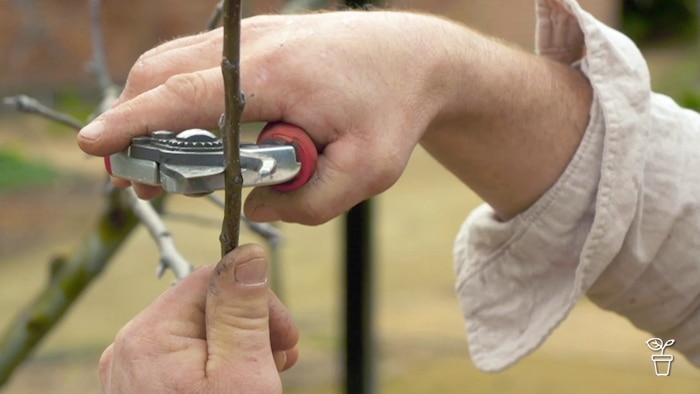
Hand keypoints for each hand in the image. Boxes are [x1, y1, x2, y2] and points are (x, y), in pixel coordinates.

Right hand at [77, 11, 448, 223]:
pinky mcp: (253, 43)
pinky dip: (175, 96)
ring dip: (151, 109)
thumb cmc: (392, 110)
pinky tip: (188, 132)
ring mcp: (250, 39)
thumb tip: (253, 207)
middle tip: (134, 177)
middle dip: (132, 124)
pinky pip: (195, 64)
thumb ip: (309, 204)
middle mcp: (252, 47)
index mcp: (274, 75)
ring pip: (171, 65)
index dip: (132, 121)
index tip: (93, 144)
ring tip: (157, 162)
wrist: (412, 57)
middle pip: (161, 75)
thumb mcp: (367, 171)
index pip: (183, 96)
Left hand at [99, 244, 297, 393]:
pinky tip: (238, 384)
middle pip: (202, 306)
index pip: (210, 280)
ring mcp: (128, 374)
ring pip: (195, 333)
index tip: (285, 334)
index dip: (256, 300)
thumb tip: (246, 254)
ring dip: (237, 346)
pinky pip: (181, 359)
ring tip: (266, 374)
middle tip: (282, 358)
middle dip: (249, 326)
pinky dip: (215, 366)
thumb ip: (242, 310)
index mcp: (148, 336)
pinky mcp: (137, 392)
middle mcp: (128, 349)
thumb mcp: (242, 374)